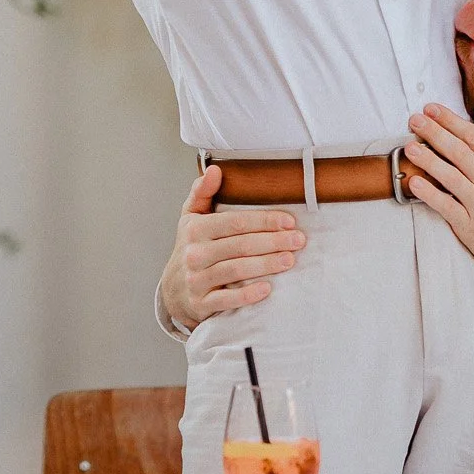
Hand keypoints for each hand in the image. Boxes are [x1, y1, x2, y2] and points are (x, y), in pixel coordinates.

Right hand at [159, 167, 304, 332]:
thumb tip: (215, 169)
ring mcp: (197, 279)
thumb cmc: (192, 248)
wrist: (174, 291)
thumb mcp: (191, 218)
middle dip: (272, 242)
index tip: (289, 221)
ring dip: (265, 265)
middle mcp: (194, 253)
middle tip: (299, 240)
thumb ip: (202, 192)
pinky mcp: (201, 303)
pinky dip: (246, 294)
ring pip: (235, 270)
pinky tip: (267, 289)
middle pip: (239, 245)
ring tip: (290, 260)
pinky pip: (225, 300)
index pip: (235, 222)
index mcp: (196, 229)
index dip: (264, 220)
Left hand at [401, 105, 473, 276]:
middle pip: (458, 152)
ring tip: (409, 147)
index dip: (450, 121)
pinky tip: (412, 182)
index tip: (431, 109)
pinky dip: (428, 193)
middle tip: (414, 119)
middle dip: (434, 132)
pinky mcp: (469, 226)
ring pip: (449, 176)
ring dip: (427, 159)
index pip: (473, 137)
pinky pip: (445, 206)